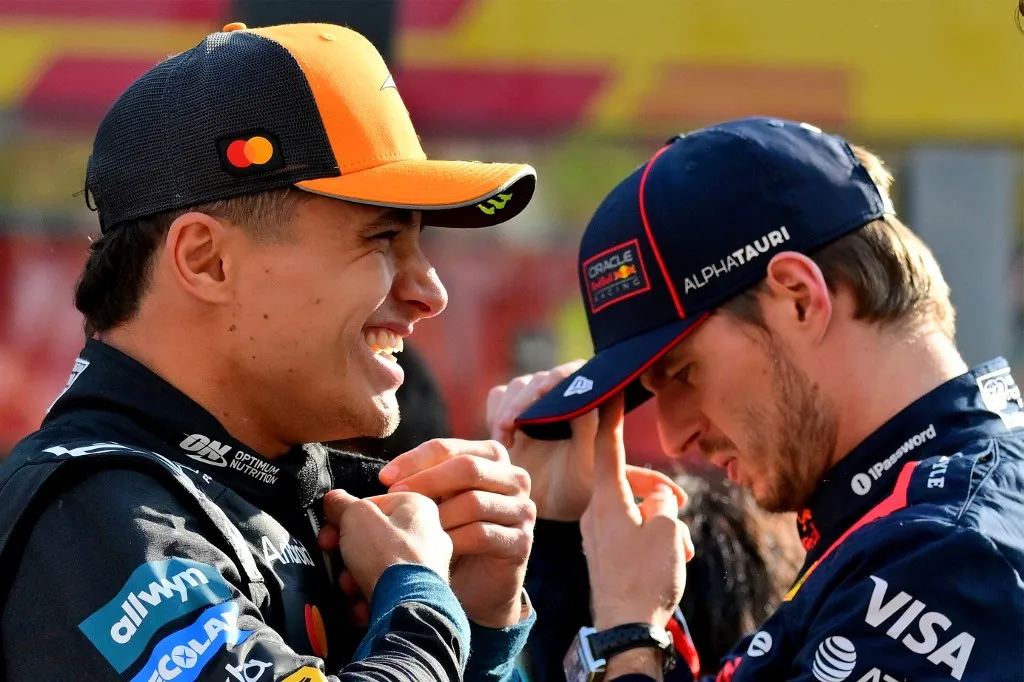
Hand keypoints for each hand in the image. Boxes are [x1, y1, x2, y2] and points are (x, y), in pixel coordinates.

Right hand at [322, 489, 452, 599]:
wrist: (407, 607)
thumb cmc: (389, 556)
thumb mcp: (356, 517)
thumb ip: (342, 504)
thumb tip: (334, 500)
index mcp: (417, 508)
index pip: (373, 504)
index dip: (345, 516)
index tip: (329, 528)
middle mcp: (427, 536)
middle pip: (373, 538)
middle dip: (347, 551)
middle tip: (333, 556)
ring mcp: (425, 568)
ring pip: (376, 567)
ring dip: (354, 577)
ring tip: (349, 585)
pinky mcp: (418, 596)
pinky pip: (385, 592)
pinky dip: (367, 599)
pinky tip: (360, 604)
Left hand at [378, 439, 534, 627]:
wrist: (478, 587)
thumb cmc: (453, 534)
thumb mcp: (439, 500)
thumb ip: (425, 480)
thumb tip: (387, 475)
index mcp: (492, 458)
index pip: (451, 448)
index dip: (415, 459)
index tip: (385, 478)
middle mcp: (514, 479)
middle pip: (467, 468)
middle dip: (426, 482)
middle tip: (394, 499)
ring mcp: (522, 510)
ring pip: (473, 502)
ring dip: (437, 516)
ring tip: (411, 530)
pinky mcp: (521, 542)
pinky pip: (481, 534)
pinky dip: (451, 541)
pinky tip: (432, 550)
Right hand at [488, 362, 684, 520]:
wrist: (539, 504)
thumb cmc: (579, 491)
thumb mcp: (610, 487)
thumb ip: (640, 484)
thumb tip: (679, 497)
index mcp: (588, 403)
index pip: (579, 375)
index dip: (562, 381)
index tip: (547, 396)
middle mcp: (560, 395)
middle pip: (544, 379)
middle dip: (527, 399)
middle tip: (516, 421)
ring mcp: (532, 399)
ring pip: (519, 385)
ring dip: (510, 407)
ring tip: (507, 435)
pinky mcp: (506, 406)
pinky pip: (499, 396)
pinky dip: (496, 411)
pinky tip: (501, 437)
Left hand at [581, 395, 692, 631]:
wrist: (626, 629)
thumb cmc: (646, 578)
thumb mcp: (667, 531)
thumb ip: (663, 504)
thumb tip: (658, 499)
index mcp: (607, 500)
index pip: (608, 447)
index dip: (610, 417)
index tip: (607, 391)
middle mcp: (596, 512)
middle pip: (630, 482)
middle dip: (659, 490)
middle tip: (681, 504)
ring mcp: (599, 533)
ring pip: (636, 509)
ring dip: (662, 520)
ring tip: (683, 548)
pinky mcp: (605, 552)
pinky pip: (631, 530)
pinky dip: (653, 536)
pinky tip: (672, 556)